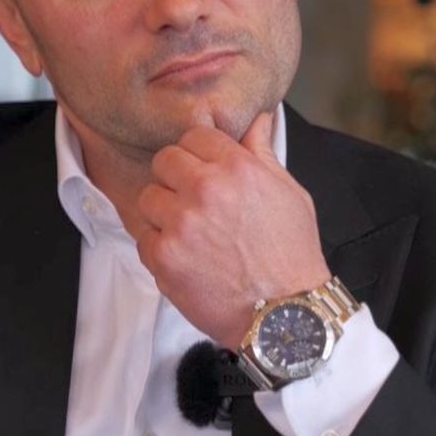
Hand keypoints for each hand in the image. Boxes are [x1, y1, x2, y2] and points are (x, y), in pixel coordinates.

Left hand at [136, 111, 331, 348]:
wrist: (286, 315)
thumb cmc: (292, 254)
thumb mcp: (289, 192)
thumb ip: (262, 153)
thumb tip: (258, 120)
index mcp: (236, 167)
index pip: (194, 135)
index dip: (198, 153)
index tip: (203, 169)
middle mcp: (204, 189)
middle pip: (164, 160)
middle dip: (176, 177)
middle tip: (193, 201)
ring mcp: (180, 224)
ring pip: (148, 198)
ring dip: (164, 212)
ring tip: (190, 233)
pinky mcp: (164, 257)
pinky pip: (143, 238)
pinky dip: (160, 248)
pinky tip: (187, 258)